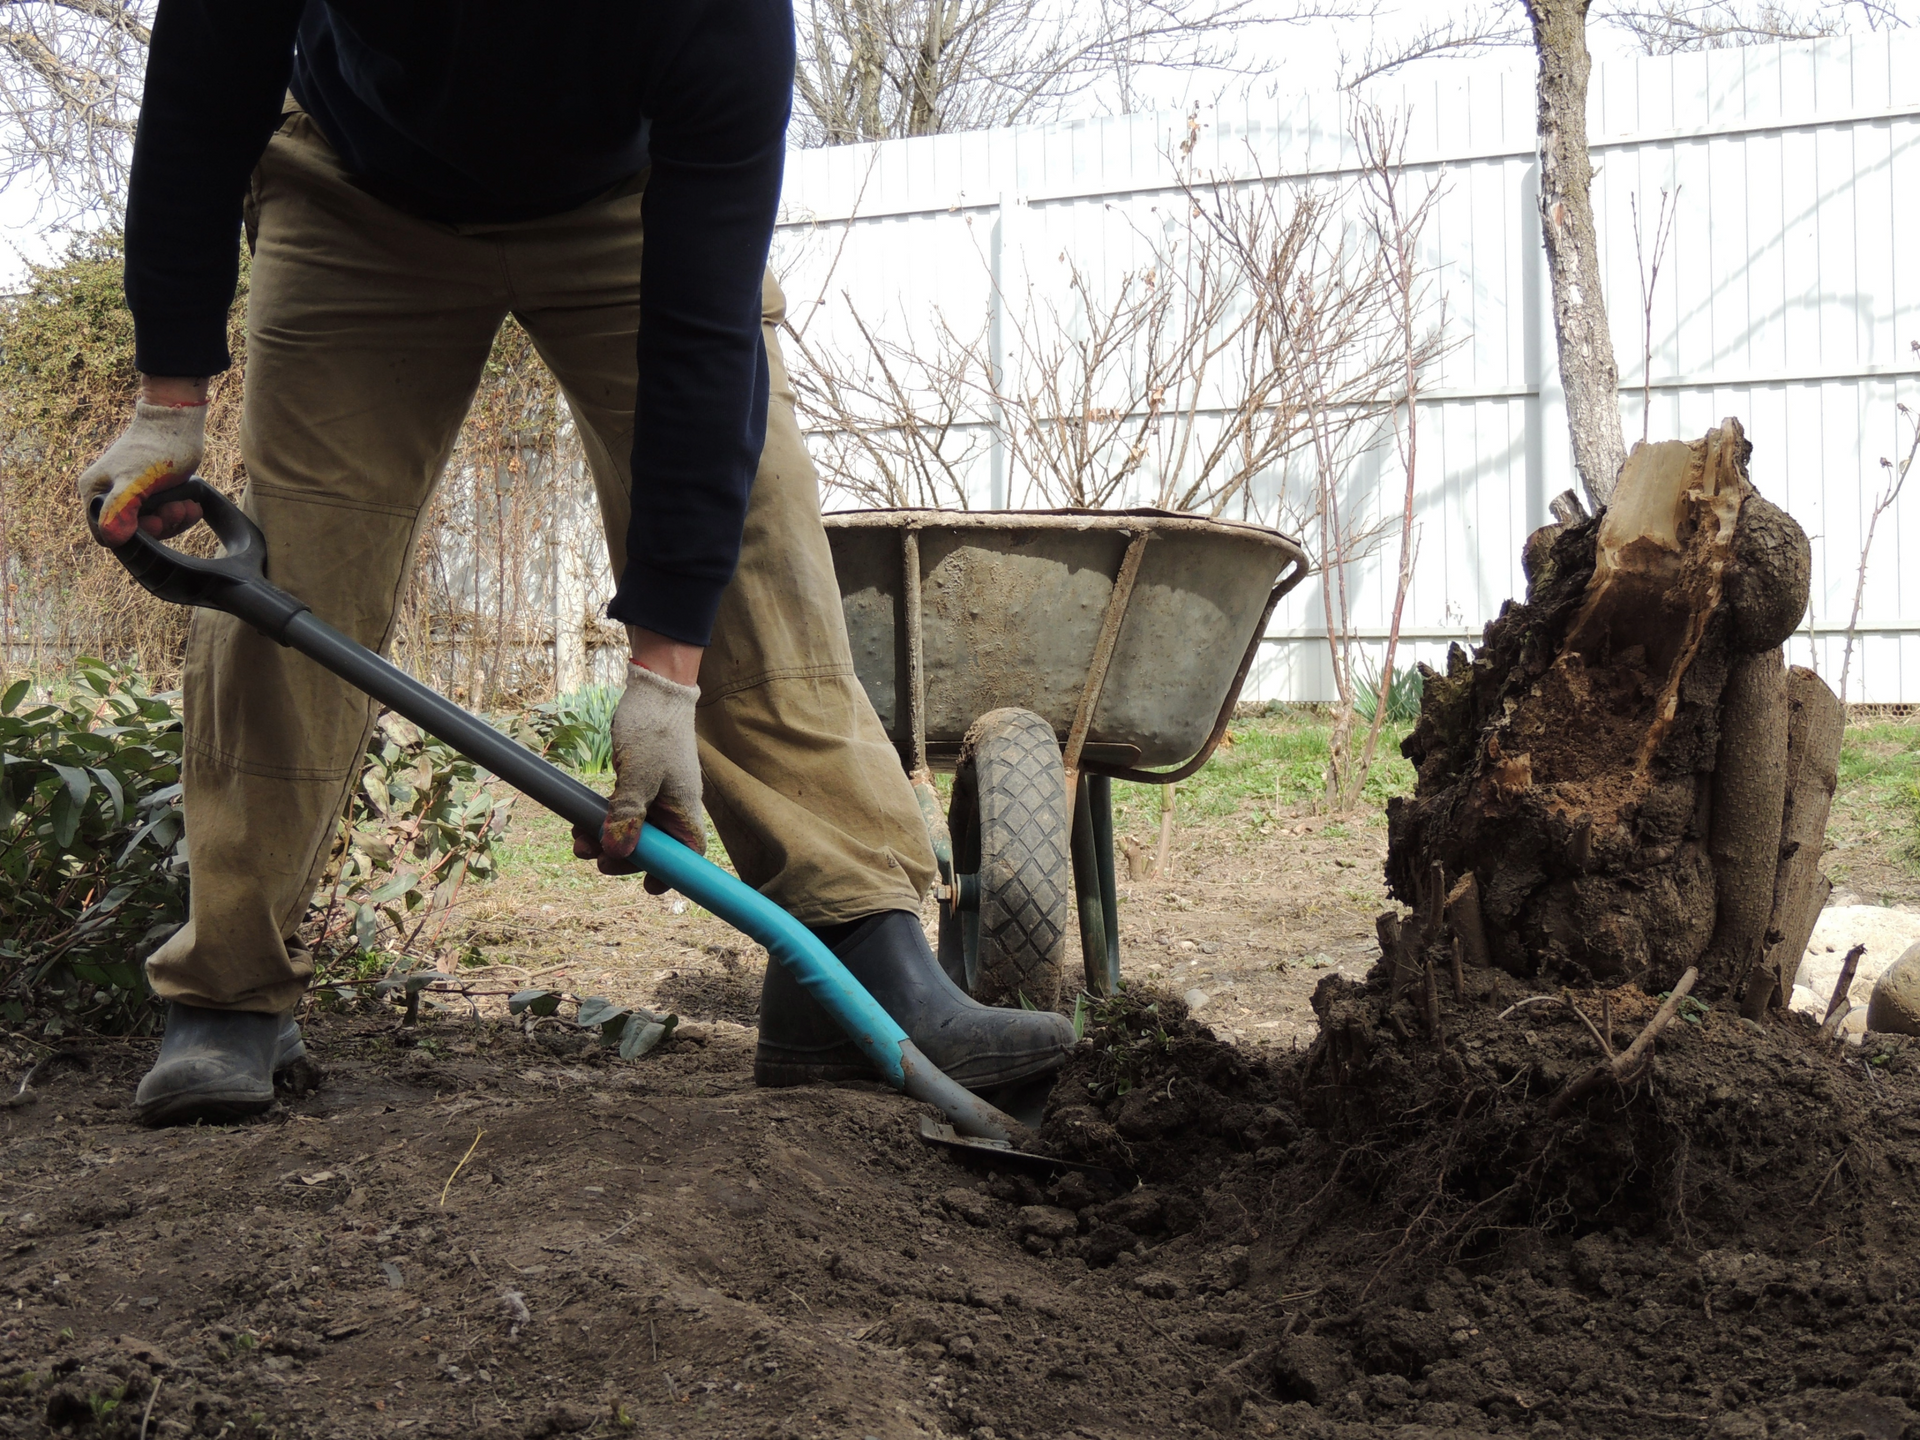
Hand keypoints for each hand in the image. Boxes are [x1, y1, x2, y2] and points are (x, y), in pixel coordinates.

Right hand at [79, 378, 209, 544]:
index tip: (156, 521)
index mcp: (95, 493)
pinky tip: (192, 505)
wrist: (177, 421)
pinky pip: (164, 514)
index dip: (132, 536)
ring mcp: (130, 493)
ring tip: (187, 505)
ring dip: (173, 519)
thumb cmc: (156, 448)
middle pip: (133, 532)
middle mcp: (107, 495)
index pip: (106, 535)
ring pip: (152, 525)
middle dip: (160, 526)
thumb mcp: (136, 482)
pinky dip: (180, 513)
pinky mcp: (150, 491)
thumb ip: (120, 510)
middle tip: (177, 509)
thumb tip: (112, 539)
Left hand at [571, 658, 704, 885]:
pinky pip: (621, 812)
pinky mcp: (639, 783)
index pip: (687, 852)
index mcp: (684, 807)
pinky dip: (603, 819)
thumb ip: (629, 814)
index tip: (648, 887)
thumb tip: (620, 853)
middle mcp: (672, 805)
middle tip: (595, 860)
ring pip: (633, 831)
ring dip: (606, 840)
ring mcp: (655, 795)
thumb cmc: (654, 729)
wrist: (653, 691)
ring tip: (577, 841)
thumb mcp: (639, 774)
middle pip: (654, 847)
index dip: (671, 873)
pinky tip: (579, 822)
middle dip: (623, 857)